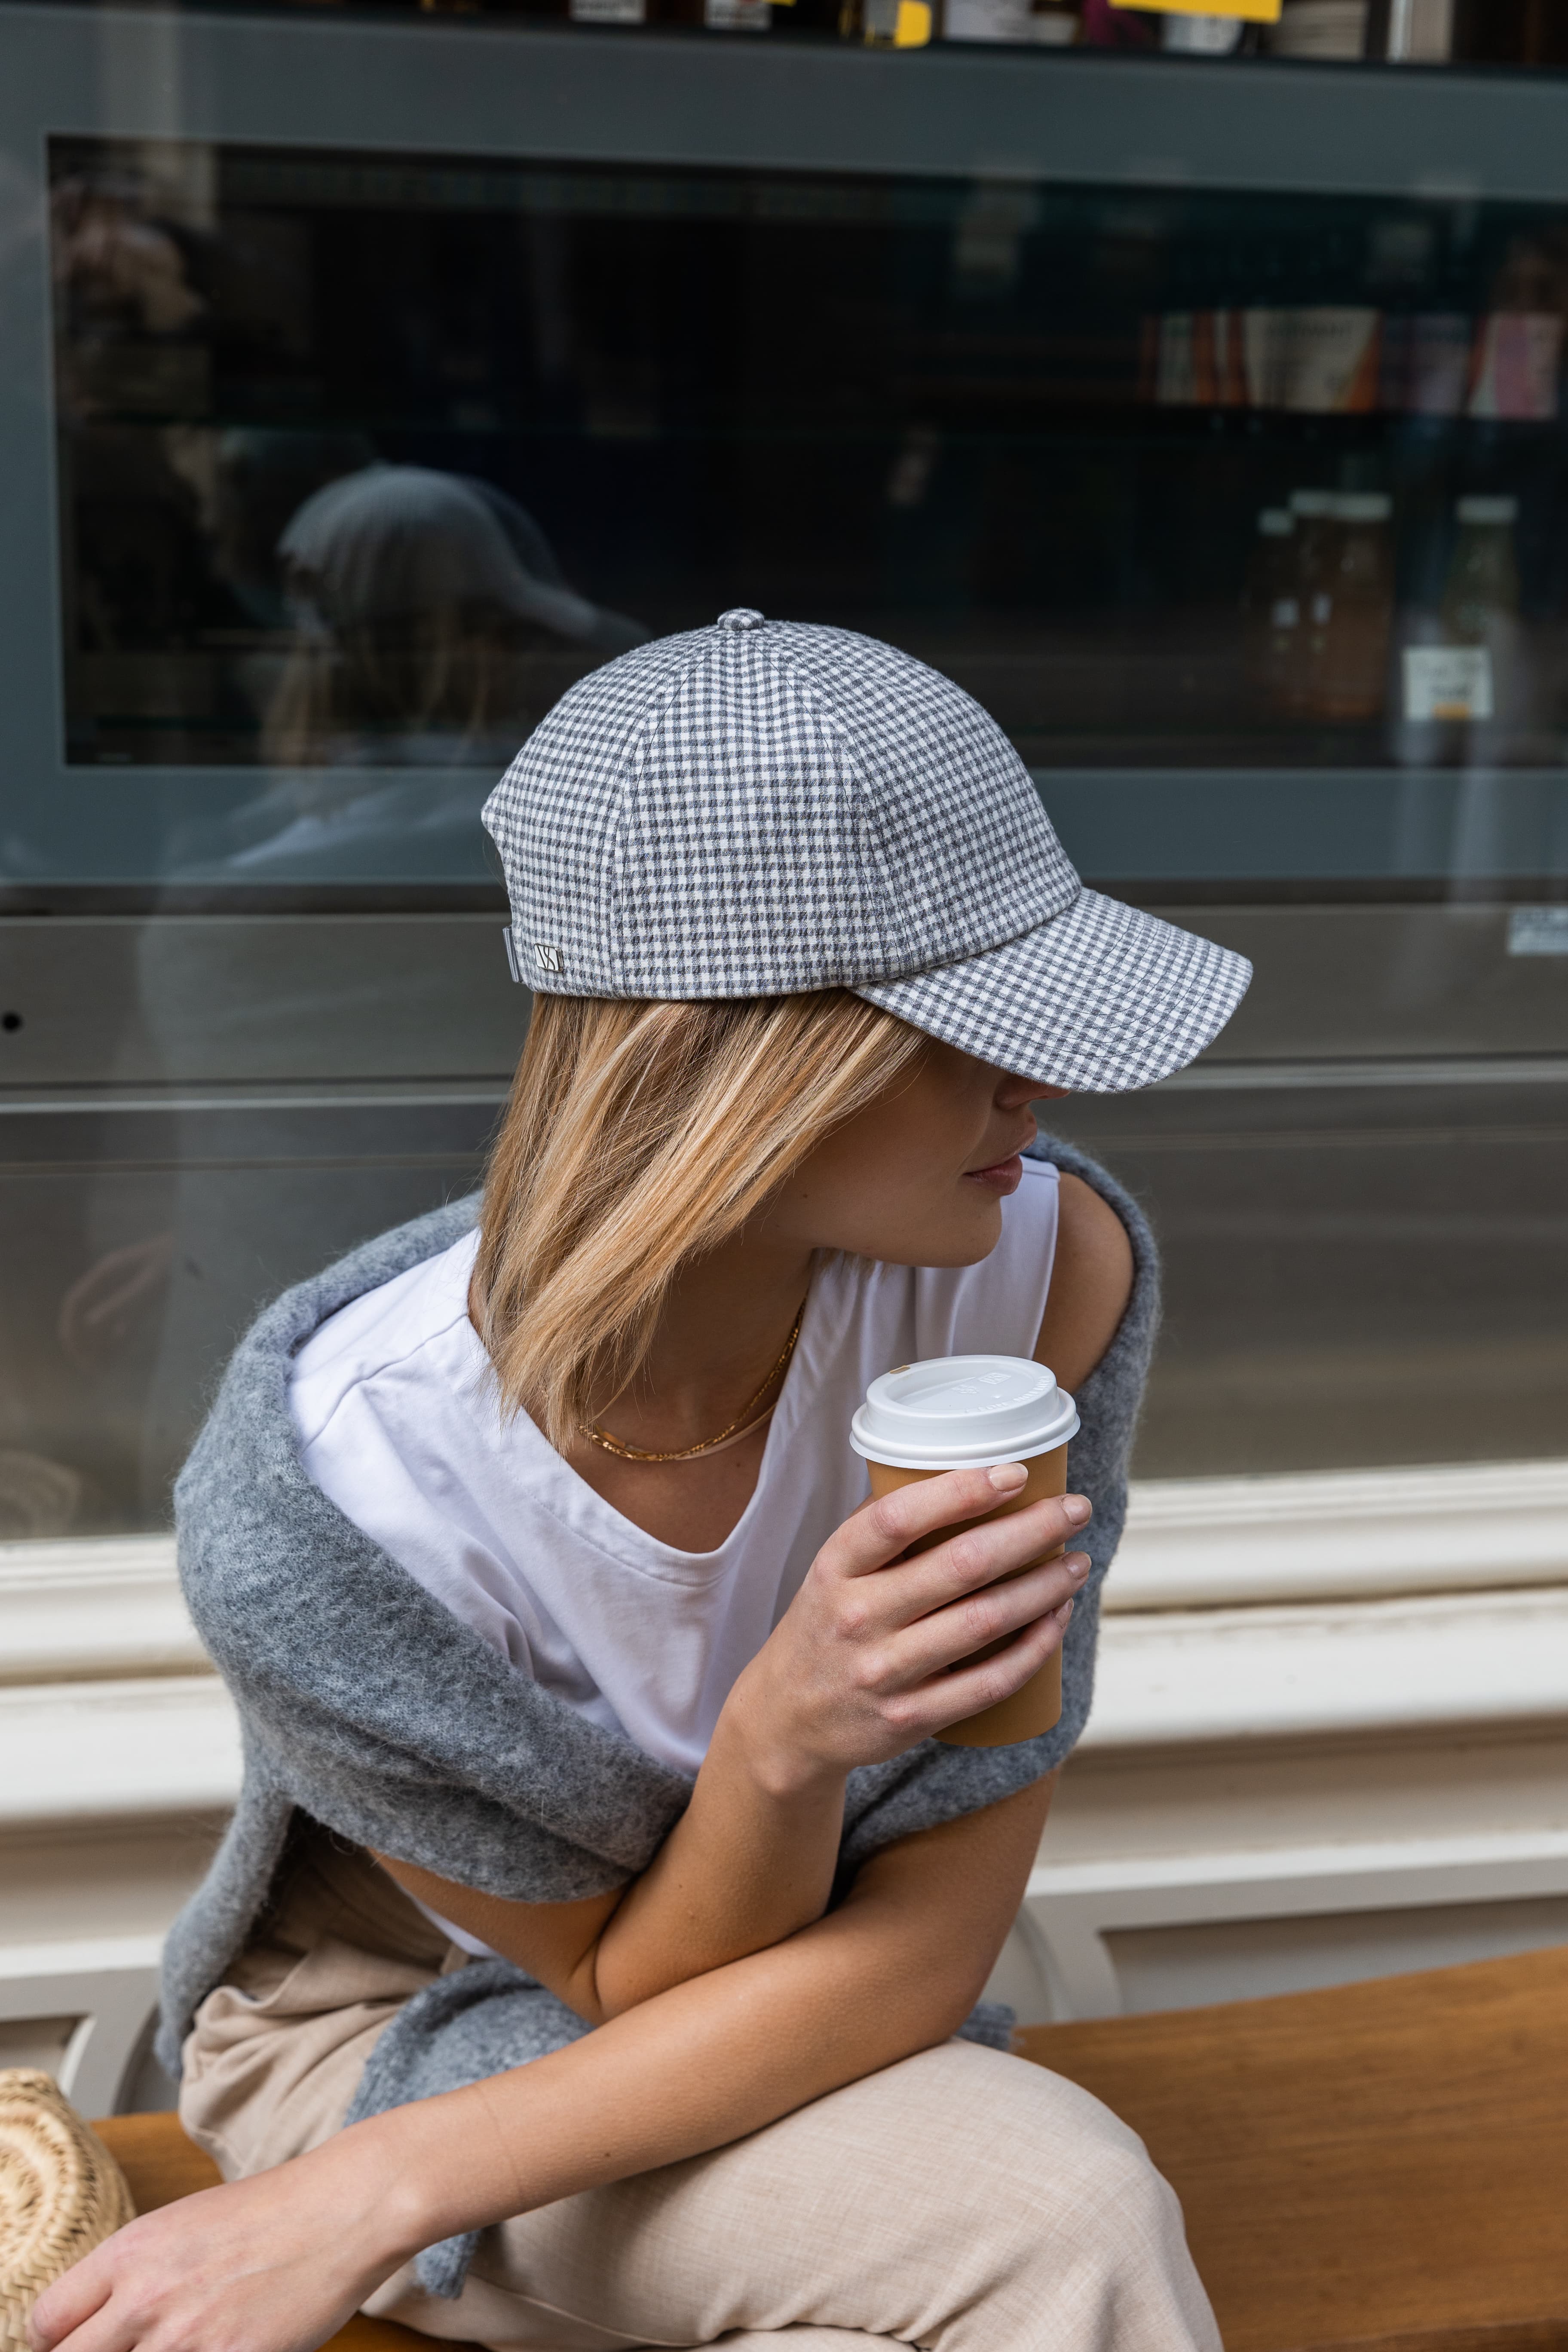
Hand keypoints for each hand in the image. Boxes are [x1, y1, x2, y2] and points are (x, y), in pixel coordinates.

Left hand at [27, 2133, 418, 2351]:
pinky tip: (223, 2348)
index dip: (56, 2344)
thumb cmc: (270, 2212)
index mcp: (130, 2252)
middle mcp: (146, 2296)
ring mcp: (185, 2336)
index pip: (47, 2322)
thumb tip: (101, 2322)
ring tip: (188, 2342)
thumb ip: (135, 2273)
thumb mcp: (184, 2225)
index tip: (78, 2346)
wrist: (342, 2208)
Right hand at [731, 1467, 1091, 1790]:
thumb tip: (962, 1476)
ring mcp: (884, 1672)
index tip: (1015, 1473)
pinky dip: (1033, 1648)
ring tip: (1077, 1562)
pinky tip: (1056, 1619)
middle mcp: (857, 1617)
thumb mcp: (831, 1571)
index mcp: (834, 1567)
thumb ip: (882, 1530)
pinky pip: (989, 1682)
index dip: (962, 1491)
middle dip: (1031, 1531)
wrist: (788, 1720)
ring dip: (1044, 1588)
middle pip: (960, 1566)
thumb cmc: (826, 1627)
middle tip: (1074, 1509)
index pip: (897, 1518)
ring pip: (985, 1621)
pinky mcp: (911, 1717)